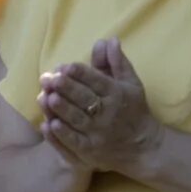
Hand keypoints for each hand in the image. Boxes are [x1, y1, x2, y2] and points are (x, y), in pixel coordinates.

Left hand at [38, 38, 165, 175]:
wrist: (143, 147)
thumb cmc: (133, 109)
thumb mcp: (129, 83)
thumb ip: (116, 62)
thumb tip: (108, 40)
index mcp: (117, 94)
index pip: (97, 81)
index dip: (81, 73)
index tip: (66, 66)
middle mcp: (108, 114)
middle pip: (84, 99)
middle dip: (66, 88)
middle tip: (49, 78)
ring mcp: (98, 134)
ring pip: (77, 120)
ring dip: (61, 109)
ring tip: (47, 97)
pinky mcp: (91, 151)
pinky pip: (74, 142)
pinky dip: (61, 134)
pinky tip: (49, 124)